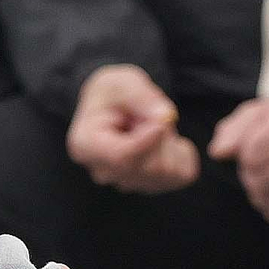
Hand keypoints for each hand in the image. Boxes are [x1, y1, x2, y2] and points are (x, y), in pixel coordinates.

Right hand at [67, 66, 199, 193]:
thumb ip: (141, 96)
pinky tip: (165, 140)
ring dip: (171, 142)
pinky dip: (182, 155)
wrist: (113, 108)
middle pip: (148, 167)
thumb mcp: (123, 82)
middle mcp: (104, 172)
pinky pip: (181, 175)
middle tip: (153, 113)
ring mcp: (126, 183)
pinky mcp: (150, 185)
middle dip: (163, 136)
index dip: (149, 140)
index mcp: (86, 146)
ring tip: (154, 125)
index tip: (164, 119)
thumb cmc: (114, 94)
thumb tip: (165, 116)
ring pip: (166, 172)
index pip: (121, 157)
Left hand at [208, 92, 268, 225]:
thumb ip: (232, 130)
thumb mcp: (258, 113)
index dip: (245, 157)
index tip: (253, 150)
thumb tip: (219, 152)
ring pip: (266, 201)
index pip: (251, 158)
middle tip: (260, 166)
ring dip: (260, 192)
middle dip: (250, 176)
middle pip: (258, 182)